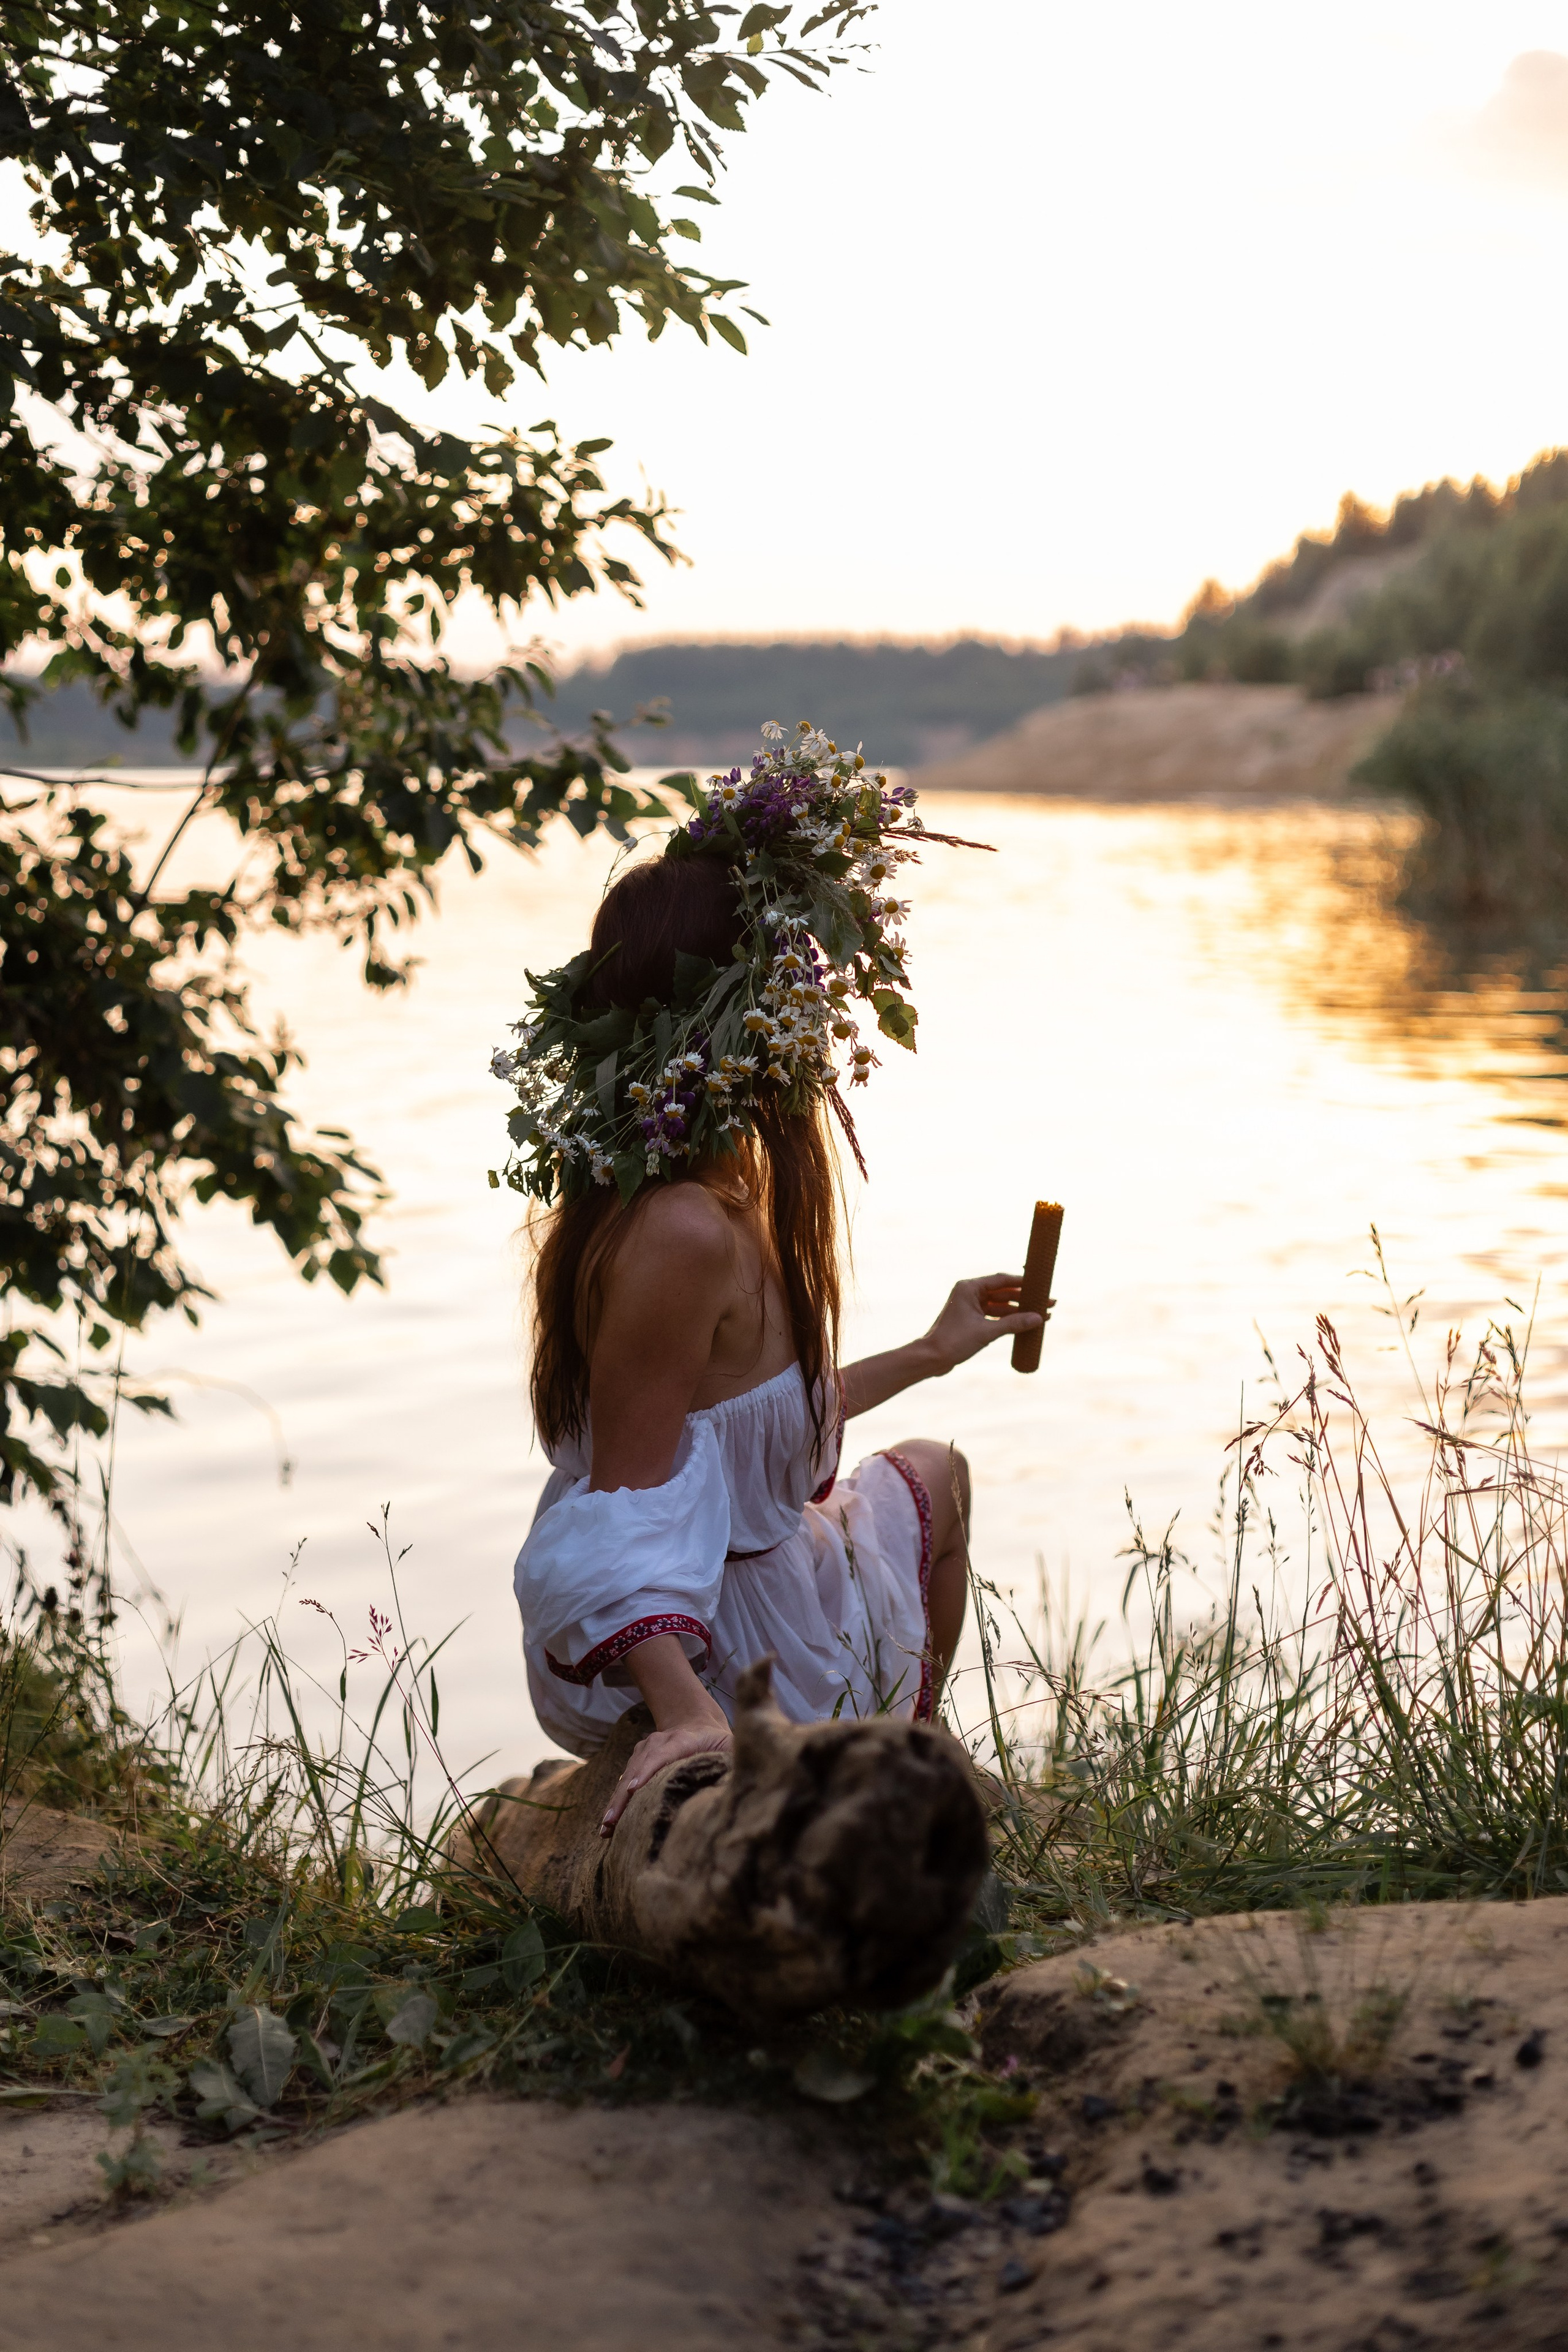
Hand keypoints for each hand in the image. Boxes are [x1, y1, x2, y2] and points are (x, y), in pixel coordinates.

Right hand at [600, 1717, 732, 1835]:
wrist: (695, 1719)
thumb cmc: (717, 1738)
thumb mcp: (730, 1743)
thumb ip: (733, 1758)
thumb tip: (741, 1784)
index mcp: (682, 1740)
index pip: (662, 1755)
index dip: (647, 1772)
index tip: (633, 1790)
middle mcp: (658, 1743)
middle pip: (638, 1769)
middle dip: (623, 1796)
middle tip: (611, 1821)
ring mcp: (645, 1750)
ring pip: (627, 1777)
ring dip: (616, 1802)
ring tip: (606, 1828)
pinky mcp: (637, 1759)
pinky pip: (625, 1781)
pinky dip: (616, 1801)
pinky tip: (608, 1823)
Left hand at [924, 1273, 1050, 1374]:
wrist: (932, 1358)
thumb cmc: (954, 1341)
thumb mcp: (987, 1332)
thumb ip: (1013, 1324)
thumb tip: (1038, 1318)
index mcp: (969, 1288)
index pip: (1001, 1280)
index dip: (1023, 1282)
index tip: (1041, 1285)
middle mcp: (969, 1293)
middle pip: (1004, 1292)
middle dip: (1026, 1299)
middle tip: (1049, 1303)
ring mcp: (970, 1307)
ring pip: (1001, 1305)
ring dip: (1020, 1311)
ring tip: (1043, 1315)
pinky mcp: (972, 1320)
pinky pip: (995, 1316)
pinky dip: (1010, 1320)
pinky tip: (1026, 1324)